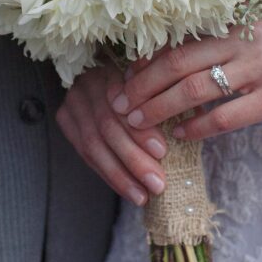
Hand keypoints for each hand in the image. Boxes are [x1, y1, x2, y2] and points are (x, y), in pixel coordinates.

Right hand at [56, 60, 167, 205]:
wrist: (105, 78)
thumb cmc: (144, 82)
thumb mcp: (155, 80)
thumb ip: (166, 96)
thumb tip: (196, 117)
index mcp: (111, 66)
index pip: (123, 103)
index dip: (140, 130)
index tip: (162, 152)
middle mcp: (86, 81)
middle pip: (107, 126)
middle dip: (133, 158)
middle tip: (157, 183)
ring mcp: (72, 100)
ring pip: (92, 144)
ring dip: (120, 174)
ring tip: (142, 195)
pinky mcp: (65, 118)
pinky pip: (85, 153)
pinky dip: (108, 174)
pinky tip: (128, 190)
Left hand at [110, 11, 261, 140]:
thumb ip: (230, 37)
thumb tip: (178, 58)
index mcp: (240, 19)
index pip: (181, 37)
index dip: (147, 58)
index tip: (123, 76)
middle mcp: (248, 37)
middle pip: (179, 62)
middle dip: (142, 86)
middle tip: (119, 105)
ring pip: (196, 90)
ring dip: (160, 109)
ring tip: (140, 123)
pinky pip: (227, 116)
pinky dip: (198, 128)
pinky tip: (182, 136)